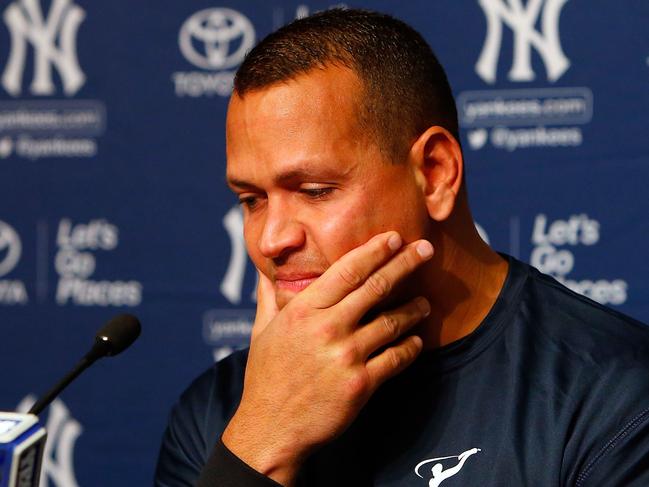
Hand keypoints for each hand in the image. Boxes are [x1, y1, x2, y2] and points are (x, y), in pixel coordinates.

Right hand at [222, 232, 433, 485]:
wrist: (270, 429)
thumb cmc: (266, 377)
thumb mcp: (262, 331)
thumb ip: (269, 296)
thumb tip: (266, 271)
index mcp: (303, 310)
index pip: (347, 270)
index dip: (374, 250)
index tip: (393, 237)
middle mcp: (327, 328)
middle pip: (376, 287)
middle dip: (405, 263)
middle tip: (425, 249)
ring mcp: (346, 356)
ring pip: (392, 321)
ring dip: (414, 308)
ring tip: (425, 303)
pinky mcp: (361, 384)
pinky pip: (397, 357)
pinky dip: (411, 346)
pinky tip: (417, 340)